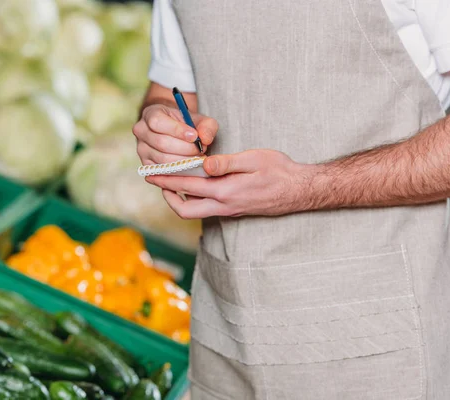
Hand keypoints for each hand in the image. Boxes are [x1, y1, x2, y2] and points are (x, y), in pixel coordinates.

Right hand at [133, 104, 218, 164]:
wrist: (174, 131)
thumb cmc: (186, 123)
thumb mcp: (198, 119)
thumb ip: (206, 126)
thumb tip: (205, 139)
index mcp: (150, 114)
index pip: (157, 122)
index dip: (177, 130)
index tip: (195, 136)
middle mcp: (141, 131)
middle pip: (161, 143)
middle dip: (185, 148)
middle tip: (201, 150)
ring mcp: (141, 149)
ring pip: (162, 159)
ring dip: (183, 161)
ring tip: (197, 158)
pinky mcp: (147, 165)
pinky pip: (162, 171)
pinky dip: (179, 171)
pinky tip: (190, 167)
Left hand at [145, 149, 321, 218]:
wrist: (299, 191)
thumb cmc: (279, 171)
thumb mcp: (254, 159)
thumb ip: (226, 163)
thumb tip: (203, 163)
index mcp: (226, 191)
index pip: (188, 185)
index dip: (166, 178)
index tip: (150, 172)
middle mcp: (224, 205)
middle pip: (185, 209)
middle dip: (167, 195)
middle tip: (155, 180)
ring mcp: (229, 211)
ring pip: (194, 212)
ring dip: (179, 200)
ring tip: (171, 184)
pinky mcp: (234, 211)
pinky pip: (206, 210)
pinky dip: (194, 200)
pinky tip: (193, 187)